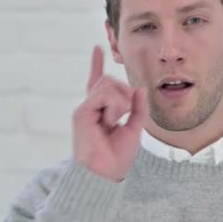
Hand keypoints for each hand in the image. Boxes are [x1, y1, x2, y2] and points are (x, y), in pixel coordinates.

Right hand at [72, 46, 147, 181]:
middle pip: (110, 80)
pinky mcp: (81, 113)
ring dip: (120, 101)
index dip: (96, 64)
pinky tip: (111, 121)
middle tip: (127, 113)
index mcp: (102, 109)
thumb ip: (138, 108)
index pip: (98, 82)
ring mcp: (85, 109)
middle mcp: (91, 106)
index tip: (97, 47)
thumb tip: (141, 89)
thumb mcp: (135, 128)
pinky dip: (114, 106)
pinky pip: (103, 96)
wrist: (106, 174)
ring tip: (117, 120)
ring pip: (108, 84)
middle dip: (125, 92)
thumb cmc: (118, 156)